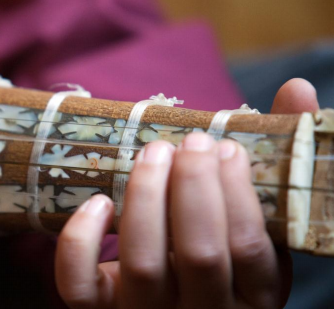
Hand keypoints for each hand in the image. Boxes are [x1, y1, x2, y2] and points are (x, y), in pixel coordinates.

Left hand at [55, 78, 317, 307]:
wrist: (177, 303)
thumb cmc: (221, 251)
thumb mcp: (258, 225)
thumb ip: (277, 161)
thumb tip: (296, 88)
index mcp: (253, 297)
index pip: (249, 248)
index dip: (237, 191)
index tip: (226, 147)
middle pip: (199, 253)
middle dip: (193, 185)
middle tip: (190, 142)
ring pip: (143, 265)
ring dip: (146, 196)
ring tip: (153, 151)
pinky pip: (78, 287)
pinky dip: (81, 242)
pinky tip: (99, 203)